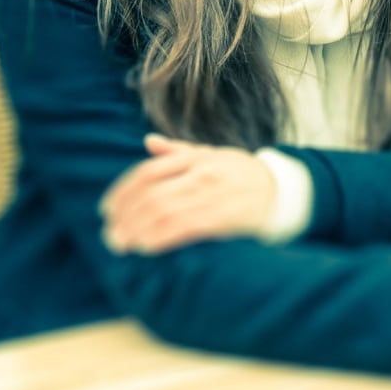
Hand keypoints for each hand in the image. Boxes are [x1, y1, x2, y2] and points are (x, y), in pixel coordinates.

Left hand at [100, 134, 275, 254]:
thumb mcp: (214, 155)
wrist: (283, 190)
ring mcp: (212, 194)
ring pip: (162, 212)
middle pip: (150, 194)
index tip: (107, 210)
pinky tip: (146, 248)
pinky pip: (183, 227)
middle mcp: (201, 173)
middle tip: (111, 236)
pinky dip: (159, 238)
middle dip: (125, 217)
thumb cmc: (243, 174)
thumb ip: (179, 151)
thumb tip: (148, 142)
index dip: (122, 192)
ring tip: (122, 245)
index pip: (147, 172)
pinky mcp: (223, 217)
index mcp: (195, 158)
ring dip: (136, 231)